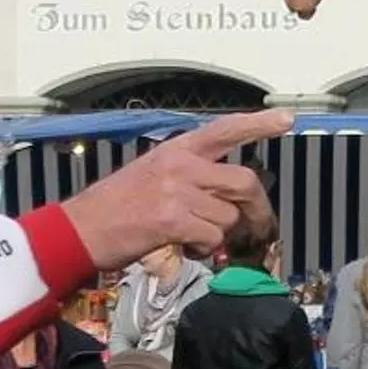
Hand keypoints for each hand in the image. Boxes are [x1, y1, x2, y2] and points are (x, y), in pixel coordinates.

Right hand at [65, 111, 292, 266]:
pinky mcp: (173, 220)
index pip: (225, 129)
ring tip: (196, 238)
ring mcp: (178, 191)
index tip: (287, 118)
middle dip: (258, 208)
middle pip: (244, 180)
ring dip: (221, 235)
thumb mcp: (152, 172)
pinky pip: (211, 238)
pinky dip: (205, 250)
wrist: (80, 228)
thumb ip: (191, 175)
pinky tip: (185, 248)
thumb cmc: (115, 205)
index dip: (259, 124)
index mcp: (177, 149)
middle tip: (260, 226)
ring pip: (229, 217)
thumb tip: (229, 195)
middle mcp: (181, 164)